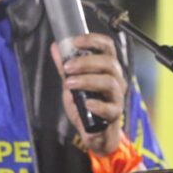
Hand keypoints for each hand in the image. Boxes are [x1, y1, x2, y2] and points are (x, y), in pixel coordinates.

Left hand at [50, 33, 126, 155]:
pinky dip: (97, 105)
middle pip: (108, 62)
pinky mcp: (115, 114)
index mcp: (107, 67)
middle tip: (67, 67)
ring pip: (109, 82)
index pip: (107, 46)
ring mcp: (117, 96)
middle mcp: (116, 79)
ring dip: (87, 80)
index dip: (92, 40)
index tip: (74, 41)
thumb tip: (55, 46)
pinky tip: (86, 104)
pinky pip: (110, 108)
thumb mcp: (72, 83)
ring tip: (69, 84)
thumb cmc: (86, 105)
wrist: (95, 133)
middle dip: (85, 62)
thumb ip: (65, 66)